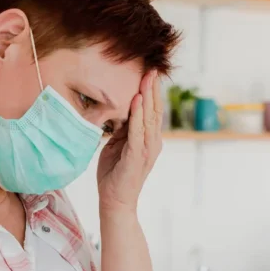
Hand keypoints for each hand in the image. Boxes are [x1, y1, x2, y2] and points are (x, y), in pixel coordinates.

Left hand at [97, 70, 162, 216]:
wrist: (115, 202)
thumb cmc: (114, 175)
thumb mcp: (117, 146)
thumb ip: (121, 129)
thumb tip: (118, 111)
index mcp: (149, 140)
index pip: (152, 112)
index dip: (151, 92)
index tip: (148, 72)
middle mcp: (152, 143)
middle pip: (155, 111)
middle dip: (153, 89)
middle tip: (151, 68)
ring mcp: (146, 150)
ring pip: (149, 118)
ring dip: (147, 97)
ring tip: (146, 78)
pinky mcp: (136, 156)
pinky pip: (138, 132)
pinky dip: (138, 115)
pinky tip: (137, 100)